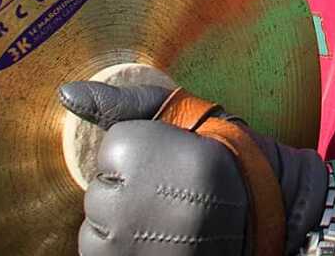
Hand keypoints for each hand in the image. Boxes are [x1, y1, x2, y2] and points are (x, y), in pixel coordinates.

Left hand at [59, 82, 327, 255]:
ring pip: (97, 230)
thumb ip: (120, 103)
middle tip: (177, 189)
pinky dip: (127, 249)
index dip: (142, 153)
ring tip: (169, 217)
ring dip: (125, 224)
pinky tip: (161, 240)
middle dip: (131, 189)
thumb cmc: (223, 152)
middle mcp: (125, 203)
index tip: (176, 158)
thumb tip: (66, 93)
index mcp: (135, 151)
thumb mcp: (178, 112)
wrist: (268, 207)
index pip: (108, 152)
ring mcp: (128, 246)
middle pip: (99, 194)